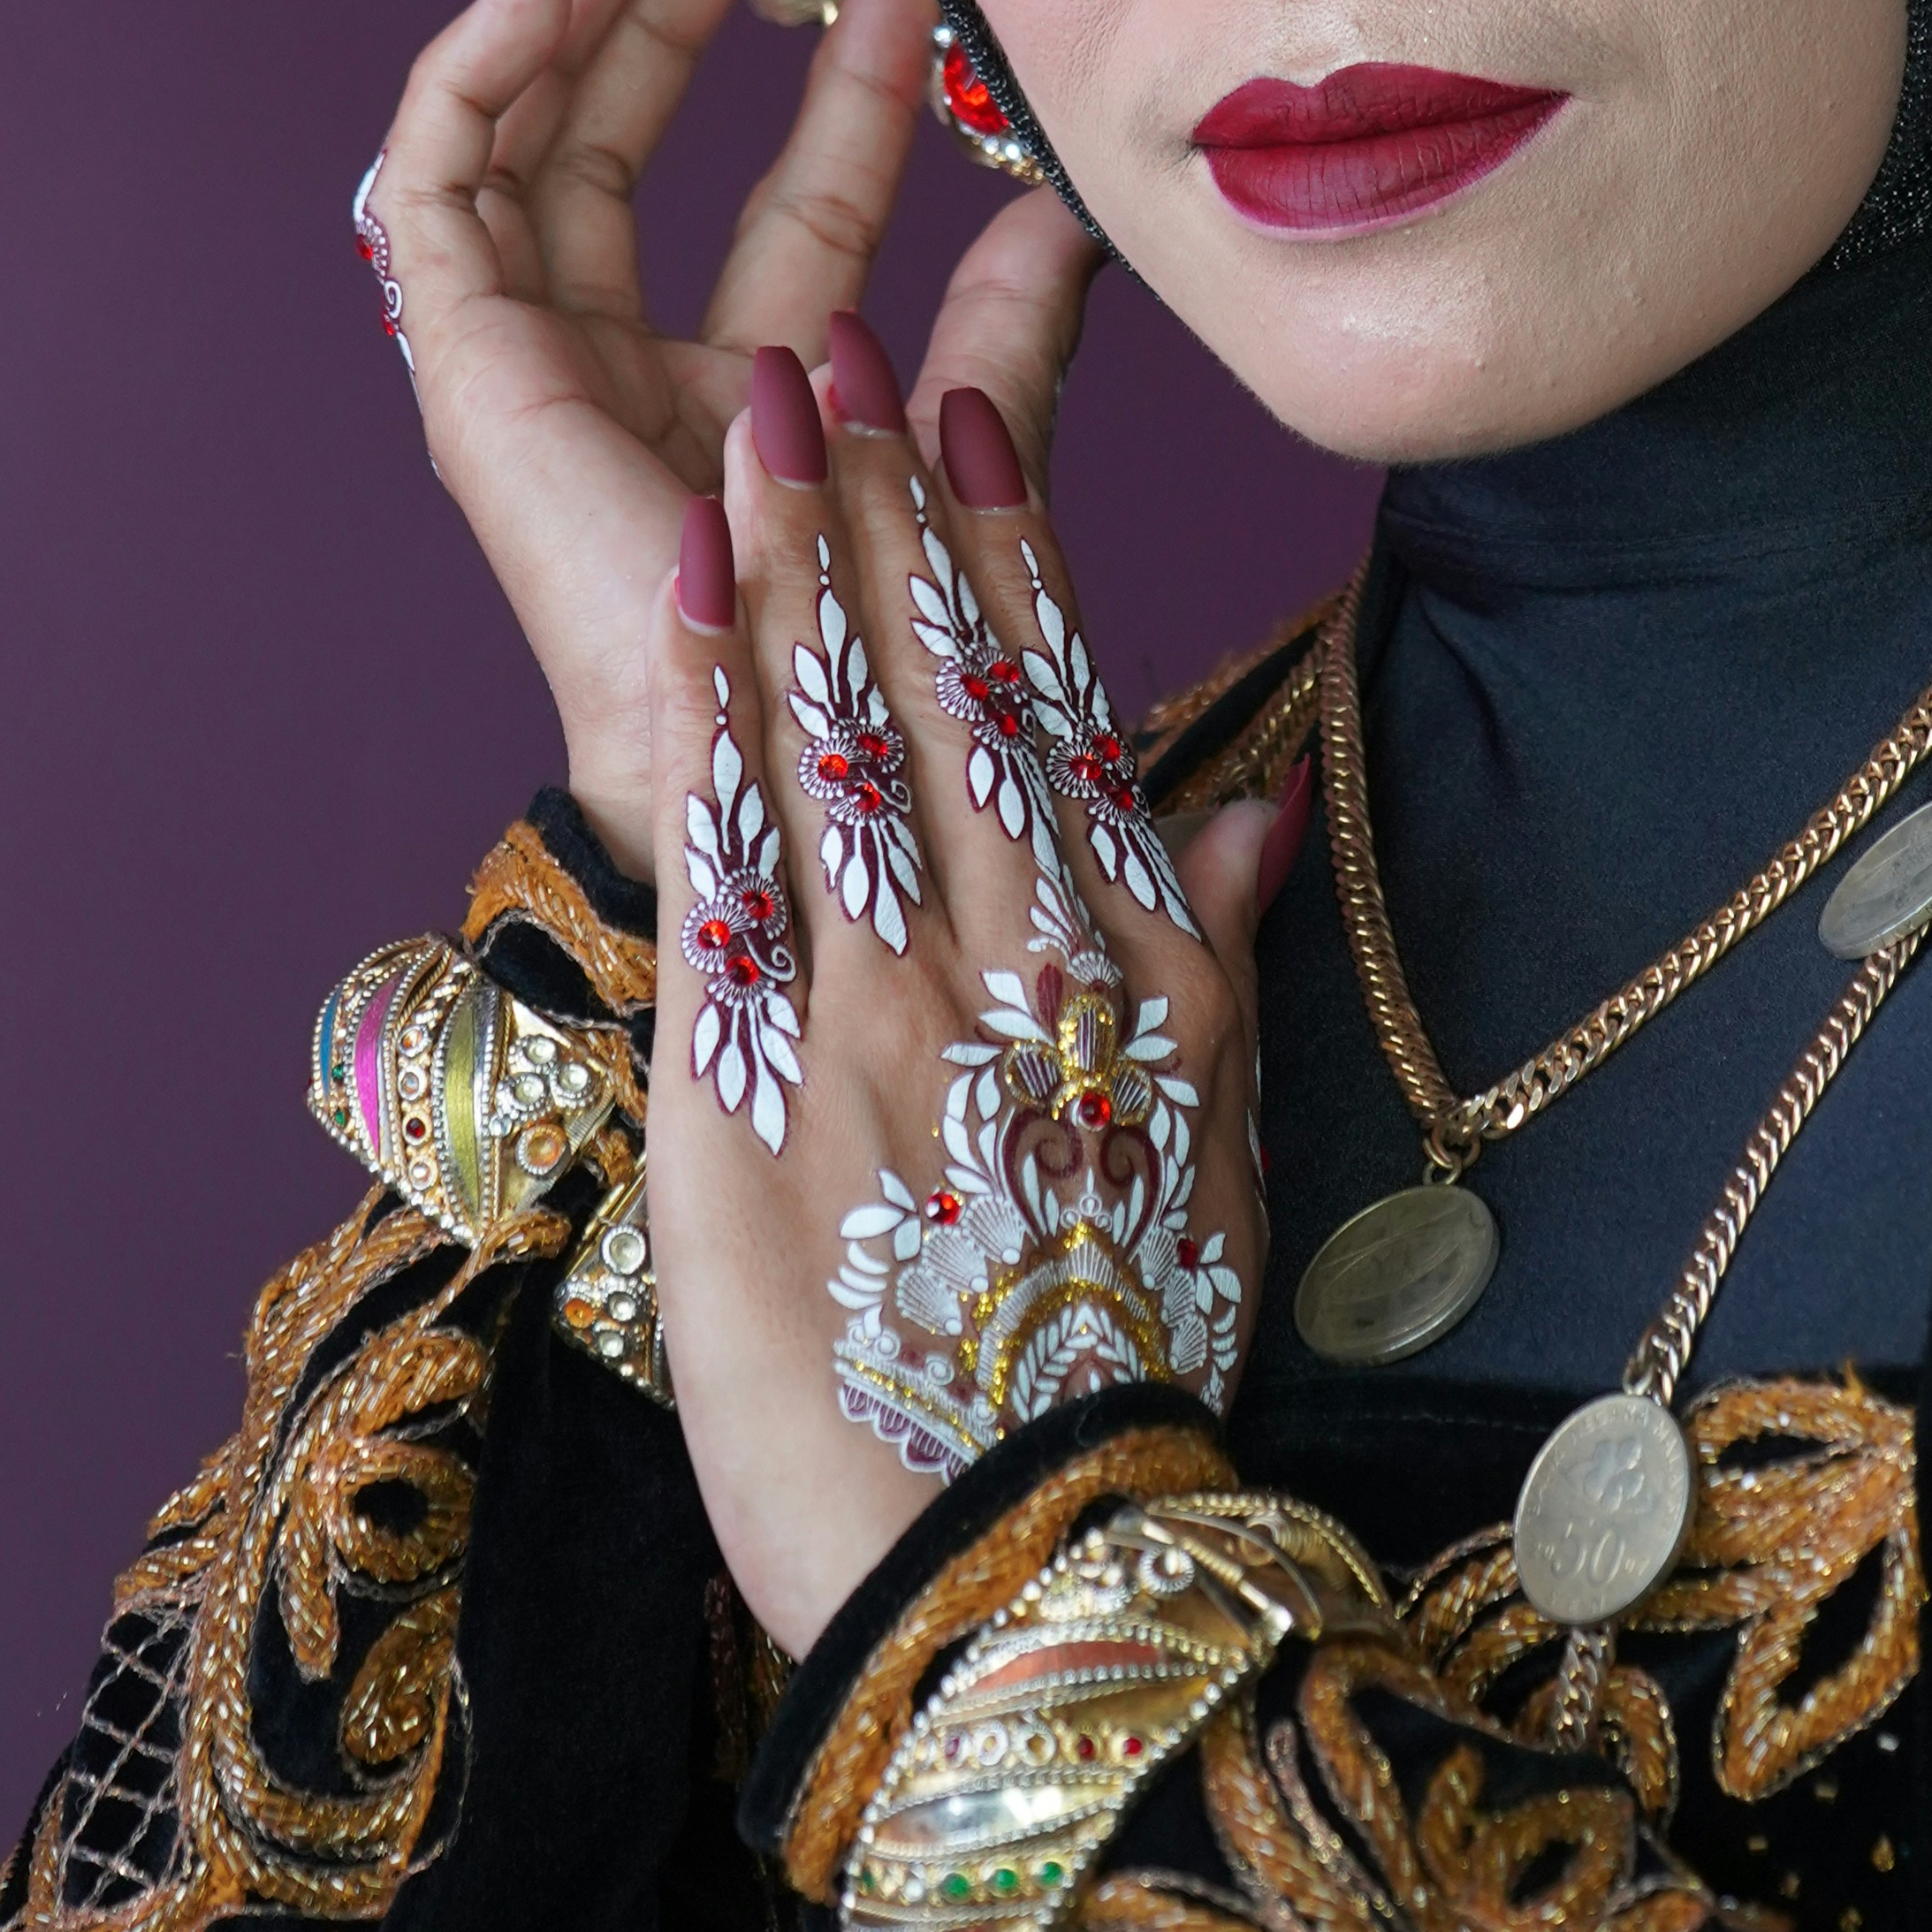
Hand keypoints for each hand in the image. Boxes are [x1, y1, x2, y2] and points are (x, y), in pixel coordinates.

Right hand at [360, 0, 1024, 865]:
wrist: (793, 741)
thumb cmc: (874, 640)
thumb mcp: (965, 445)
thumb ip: (1006, 335)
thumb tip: (1073, 209)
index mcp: (753, 390)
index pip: (798, 196)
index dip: (847, 77)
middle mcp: (633, 368)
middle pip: (639, 143)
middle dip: (685, 4)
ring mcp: (537, 364)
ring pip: (525, 141)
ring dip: (573, 8)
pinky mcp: (466, 362)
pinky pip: (437, 182)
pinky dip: (482, 62)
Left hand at [640, 241, 1296, 1651]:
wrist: (1022, 1577)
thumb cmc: (1119, 1379)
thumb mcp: (1215, 1162)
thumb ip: (1218, 968)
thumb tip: (1250, 814)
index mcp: (1138, 972)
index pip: (1067, 707)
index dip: (1008, 548)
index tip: (968, 414)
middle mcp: (1017, 961)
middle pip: (941, 684)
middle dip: (881, 503)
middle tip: (829, 354)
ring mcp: (880, 1014)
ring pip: (832, 731)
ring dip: (786, 553)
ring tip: (750, 413)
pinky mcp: (749, 1091)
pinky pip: (726, 853)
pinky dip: (701, 701)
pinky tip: (680, 586)